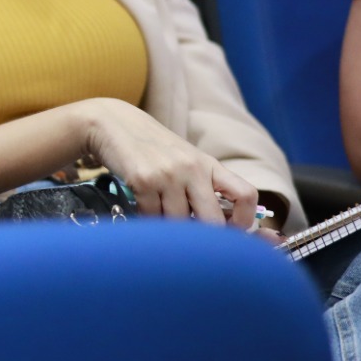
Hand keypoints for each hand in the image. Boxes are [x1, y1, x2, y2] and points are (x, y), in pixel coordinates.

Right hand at [73, 99, 259, 228]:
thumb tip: (220, 227)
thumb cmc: (153, 148)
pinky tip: (142, 206)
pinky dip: (147, 218)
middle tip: (189, 236)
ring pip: (178, 223)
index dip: (244, 220)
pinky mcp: (143, 181)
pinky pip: (152, 217)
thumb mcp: (185, 160)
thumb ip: (204, 187)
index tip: (231, 229)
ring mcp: (168, 175)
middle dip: (201, 236)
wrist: (114, 123)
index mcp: (209, 165)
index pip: (246, 195)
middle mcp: (193, 169)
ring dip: (168, 226)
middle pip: (213, 221)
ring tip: (159, 212)